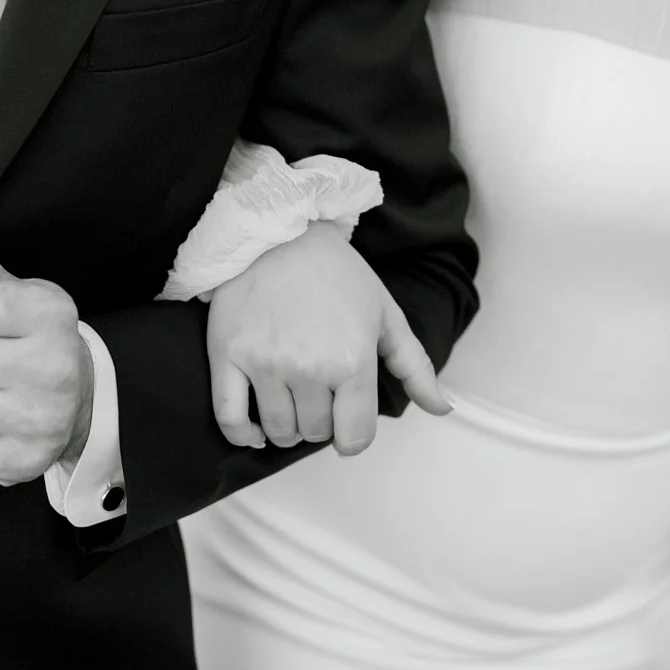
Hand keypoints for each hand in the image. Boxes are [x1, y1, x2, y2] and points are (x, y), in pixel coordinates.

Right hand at [206, 223, 451, 455]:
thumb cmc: (333, 271)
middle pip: (315, 433)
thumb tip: (441, 408)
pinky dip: (243, 435)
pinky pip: (230, 419)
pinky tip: (255, 431)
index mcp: (352, 360)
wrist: (278, 232)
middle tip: (318, 398)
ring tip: (291, 406)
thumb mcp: (385, 314)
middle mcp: (308, 367)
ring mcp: (264, 364)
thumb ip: (414, 366)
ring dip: (287, 429)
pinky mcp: (227, 357)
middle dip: (321, 423)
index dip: (352, 437)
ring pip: (278, 430)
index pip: (354, 435)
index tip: (346, 426)